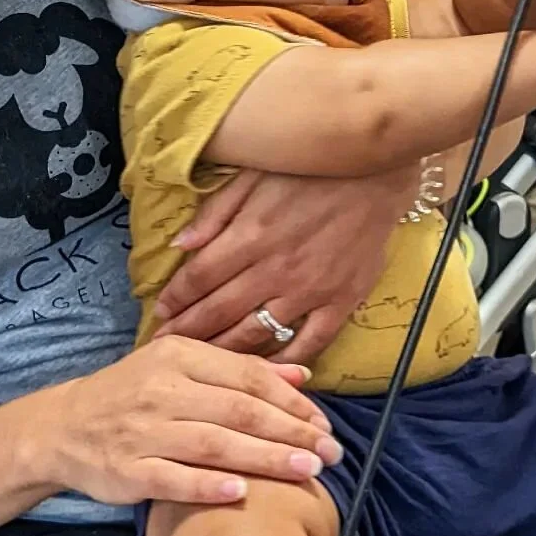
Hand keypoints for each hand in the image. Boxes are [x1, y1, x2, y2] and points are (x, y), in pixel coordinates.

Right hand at [43, 337, 342, 507]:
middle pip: (238, 410)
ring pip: (213, 444)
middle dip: (290, 432)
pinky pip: (173, 478)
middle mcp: (161, 390)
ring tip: (305, 470)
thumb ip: (239, 370)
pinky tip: (241, 494)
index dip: (290, 400)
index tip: (324, 423)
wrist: (63, 427)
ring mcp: (143, 432)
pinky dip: (207, 486)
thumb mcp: (179, 367)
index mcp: (178, 357)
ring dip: (264, 458)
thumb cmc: (132, 396)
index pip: (246, 376)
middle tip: (330, 452)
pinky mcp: (126, 471)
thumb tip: (302, 373)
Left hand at [154, 167, 414, 360]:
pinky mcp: (342, 301)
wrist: (377, 166)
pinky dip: (286, 361)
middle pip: (218, 312)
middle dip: (186, 332)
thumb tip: (179, 244)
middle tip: (164, 347)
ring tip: (201, 363)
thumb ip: (216, 212)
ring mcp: (310, 289)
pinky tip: (266, 371)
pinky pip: (309, 342)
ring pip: (256, 333)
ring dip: (223, 350)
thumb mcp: (253, 174)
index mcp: (250, 235)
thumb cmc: (311, 165)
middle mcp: (275, 269)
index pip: (198, 278)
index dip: (173, 299)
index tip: (158, 312)